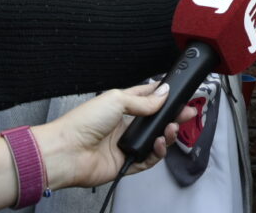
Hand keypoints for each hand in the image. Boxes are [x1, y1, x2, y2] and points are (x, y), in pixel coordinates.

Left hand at [36, 84, 196, 188]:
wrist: (67, 152)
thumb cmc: (82, 123)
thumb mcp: (116, 100)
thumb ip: (144, 101)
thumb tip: (163, 94)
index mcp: (119, 106)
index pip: (146, 97)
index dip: (162, 94)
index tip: (178, 92)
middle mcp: (123, 125)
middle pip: (155, 120)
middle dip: (173, 116)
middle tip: (188, 112)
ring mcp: (125, 144)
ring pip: (155, 140)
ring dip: (167, 134)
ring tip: (172, 128)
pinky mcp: (126, 163)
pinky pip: (149, 159)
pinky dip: (157, 152)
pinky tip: (159, 143)